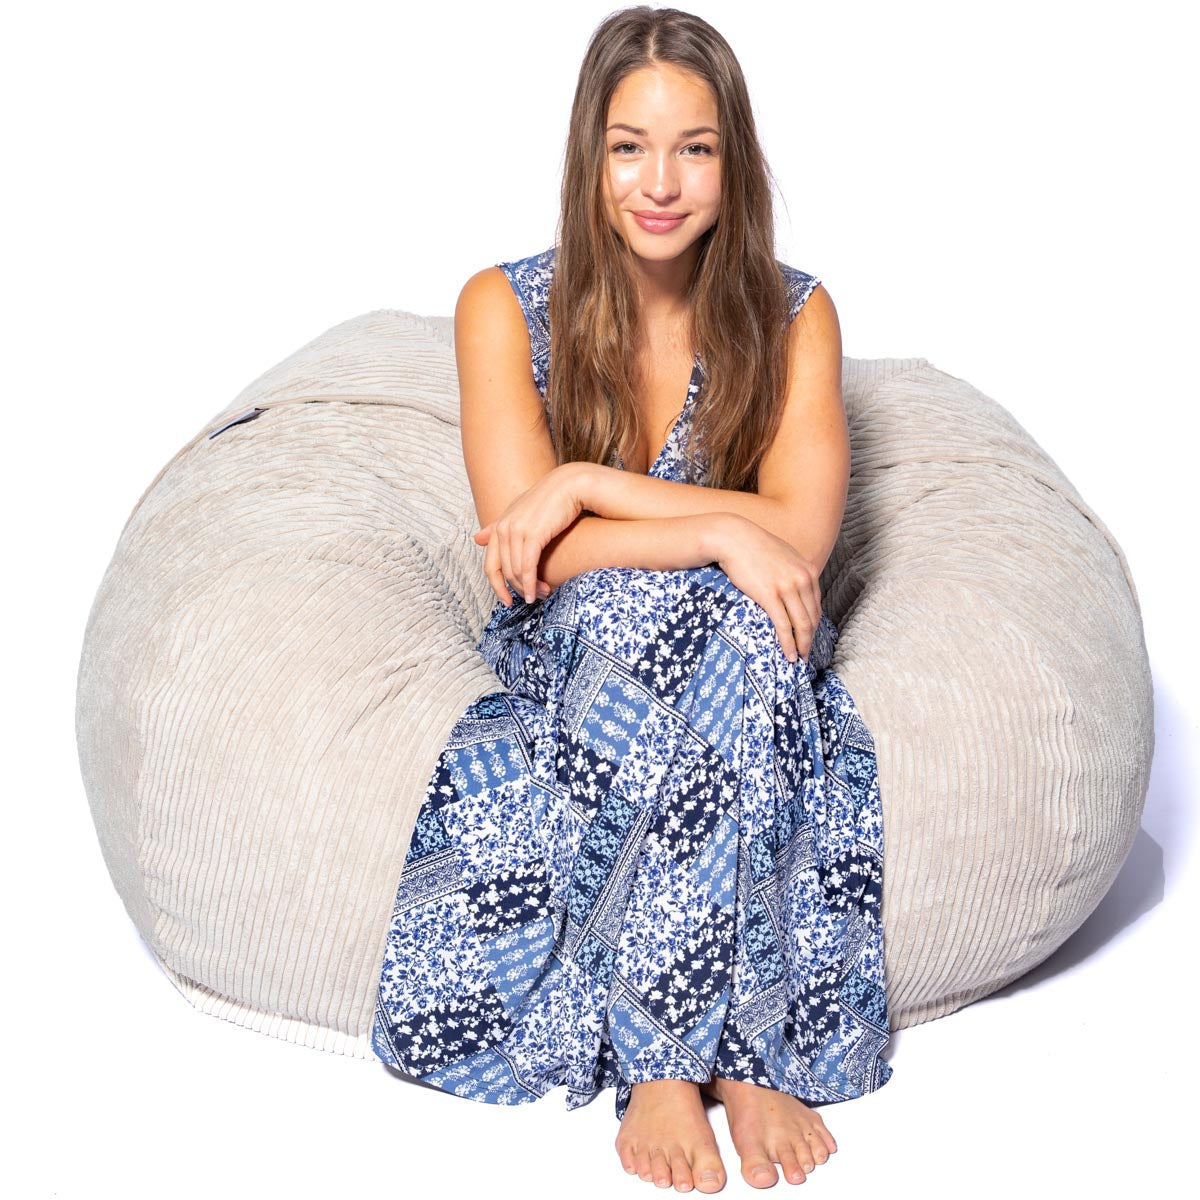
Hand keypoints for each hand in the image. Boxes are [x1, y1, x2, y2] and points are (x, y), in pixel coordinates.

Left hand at [474, 463, 587, 605]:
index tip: (507, 601)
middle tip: (533, 599)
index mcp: (499, 526)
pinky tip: (539, 592)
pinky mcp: (533, 535)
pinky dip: (532, 583)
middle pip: (505, 572)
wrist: (571, 486)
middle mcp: (504, 528)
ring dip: (529, 588)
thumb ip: (498, 527)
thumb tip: (477, 539)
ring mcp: (517, 531)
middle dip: (518, 590)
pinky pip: (528, 567)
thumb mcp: (519, 512)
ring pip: (517, 572)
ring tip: (543, 595)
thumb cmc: (548, 501)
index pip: (490, 566)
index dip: (496, 587)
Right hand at [711, 514, 822, 662]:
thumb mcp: (783, 556)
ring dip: (802, 645)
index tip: (809, 638)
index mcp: (808, 570)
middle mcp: (802, 579)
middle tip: (806, 655)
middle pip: (812, 617)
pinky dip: (788, 643)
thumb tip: (795, 590)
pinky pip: (784, 625)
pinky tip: (789, 654)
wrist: (733, 538)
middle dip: (811, 639)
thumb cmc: (753, 548)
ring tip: (798, 659)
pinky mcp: (770, 596)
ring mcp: (787, 587)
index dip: (814, 625)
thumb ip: (793, 572)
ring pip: (802, 624)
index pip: (817, 605)